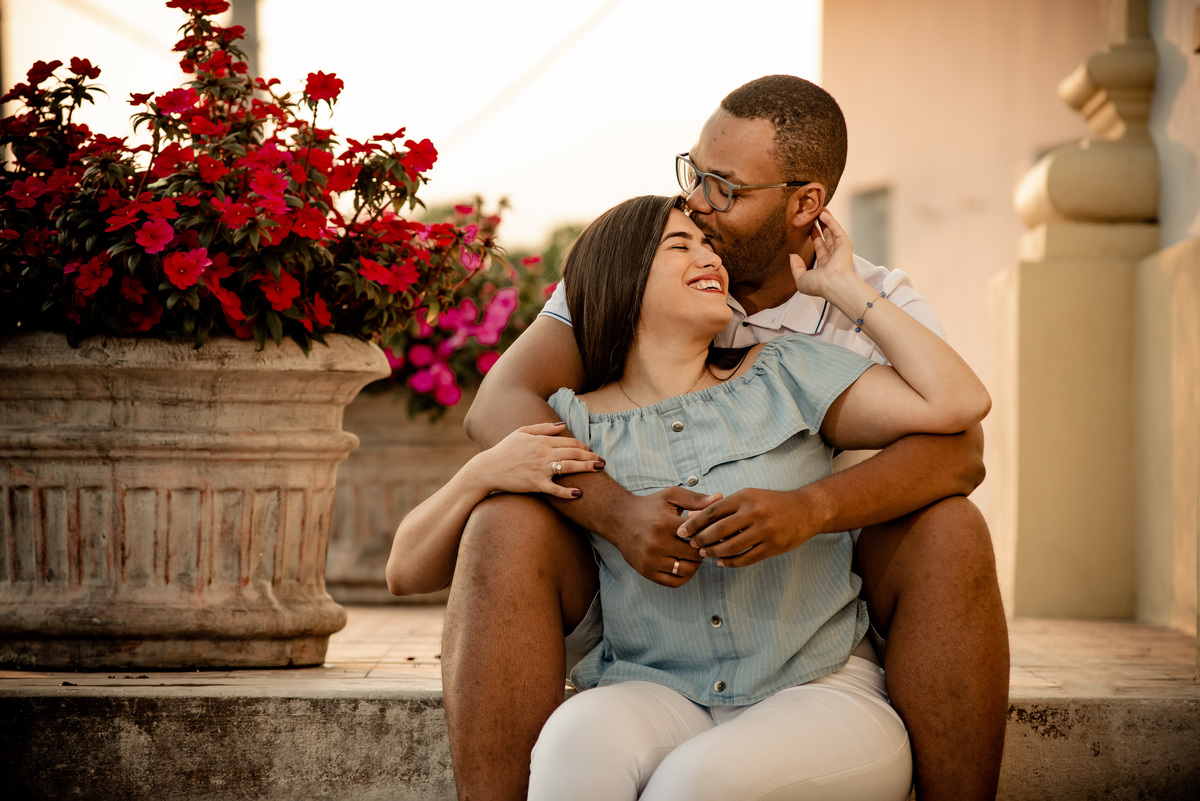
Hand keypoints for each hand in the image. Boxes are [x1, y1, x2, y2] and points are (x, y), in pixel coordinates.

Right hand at [466, 421, 602, 500]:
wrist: (488, 468)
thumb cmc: (504, 449)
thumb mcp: (521, 432)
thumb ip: (543, 427)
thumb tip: (563, 425)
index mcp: (541, 440)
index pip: (569, 441)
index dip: (583, 445)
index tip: (591, 450)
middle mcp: (543, 453)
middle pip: (574, 453)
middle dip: (591, 456)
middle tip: (602, 461)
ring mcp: (540, 469)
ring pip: (569, 467)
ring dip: (587, 468)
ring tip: (599, 469)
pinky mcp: (535, 484)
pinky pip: (555, 489)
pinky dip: (567, 492)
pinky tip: (578, 493)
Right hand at [604, 487, 721, 587]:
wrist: (619, 520)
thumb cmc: (648, 506)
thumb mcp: (671, 496)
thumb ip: (696, 498)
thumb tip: (721, 498)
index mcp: (665, 523)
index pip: (698, 535)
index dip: (708, 534)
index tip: (710, 532)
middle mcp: (657, 544)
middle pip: (694, 555)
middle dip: (703, 550)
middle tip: (704, 544)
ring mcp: (651, 560)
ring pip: (686, 570)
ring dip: (695, 564)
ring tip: (694, 554)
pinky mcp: (647, 571)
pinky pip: (674, 582)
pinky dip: (684, 576)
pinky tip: (684, 564)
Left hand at [674, 487, 824, 567]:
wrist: (806, 510)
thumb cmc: (772, 502)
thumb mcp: (749, 496)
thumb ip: (724, 506)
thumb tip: (695, 514)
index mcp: (745, 497)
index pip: (713, 511)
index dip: (694, 522)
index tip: (681, 531)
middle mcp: (754, 512)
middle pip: (719, 529)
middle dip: (701, 539)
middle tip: (690, 545)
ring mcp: (765, 531)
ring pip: (732, 546)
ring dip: (714, 552)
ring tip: (704, 553)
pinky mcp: (773, 546)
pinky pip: (747, 558)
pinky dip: (731, 562)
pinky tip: (722, 562)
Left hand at [790, 209, 855, 299]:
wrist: (833, 284)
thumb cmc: (819, 285)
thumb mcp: (801, 279)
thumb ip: (796, 268)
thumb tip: (792, 256)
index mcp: (825, 265)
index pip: (819, 247)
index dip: (814, 236)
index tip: (808, 227)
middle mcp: (833, 256)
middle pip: (826, 237)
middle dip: (820, 225)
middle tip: (813, 215)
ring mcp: (839, 249)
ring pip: (831, 231)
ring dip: (826, 220)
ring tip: (818, 208)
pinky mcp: (844, 243)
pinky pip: (836, 229)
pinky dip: (830, 221)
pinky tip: (823, 213)